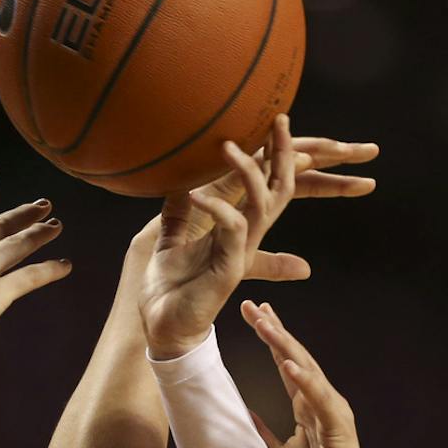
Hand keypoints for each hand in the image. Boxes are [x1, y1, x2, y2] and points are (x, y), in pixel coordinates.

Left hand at [139, 117, 377, 360]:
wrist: (164, 329)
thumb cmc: (170, 288)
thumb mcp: (171, 240)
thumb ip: (179, 212)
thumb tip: (180, 184)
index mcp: (235, 228)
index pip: (266, 185)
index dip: (274, 155)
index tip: (275, 120)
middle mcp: (244, 237)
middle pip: (279, 189)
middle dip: (283, 154)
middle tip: (279, 119)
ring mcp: (239, 252)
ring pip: (261, 204)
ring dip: (248, 172)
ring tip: (228, 146)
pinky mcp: (228, 269)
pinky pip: (232, 229)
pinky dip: (216, 208)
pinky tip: (195, 194)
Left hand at [241, 299, 378, 447]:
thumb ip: (263, 432)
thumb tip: (239, 413)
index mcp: (308, 407)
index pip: (286, 364)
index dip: (270, 338)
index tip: (252, 314)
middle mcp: (322, 403)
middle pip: (295, 357)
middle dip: (274, 330)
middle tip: (253, 304)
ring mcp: (333, 413)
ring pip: (307, 370)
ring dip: (284, 345)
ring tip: (264, 323)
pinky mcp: (340, 428)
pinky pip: (320, 398)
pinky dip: (305, 379)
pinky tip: (288, 363)